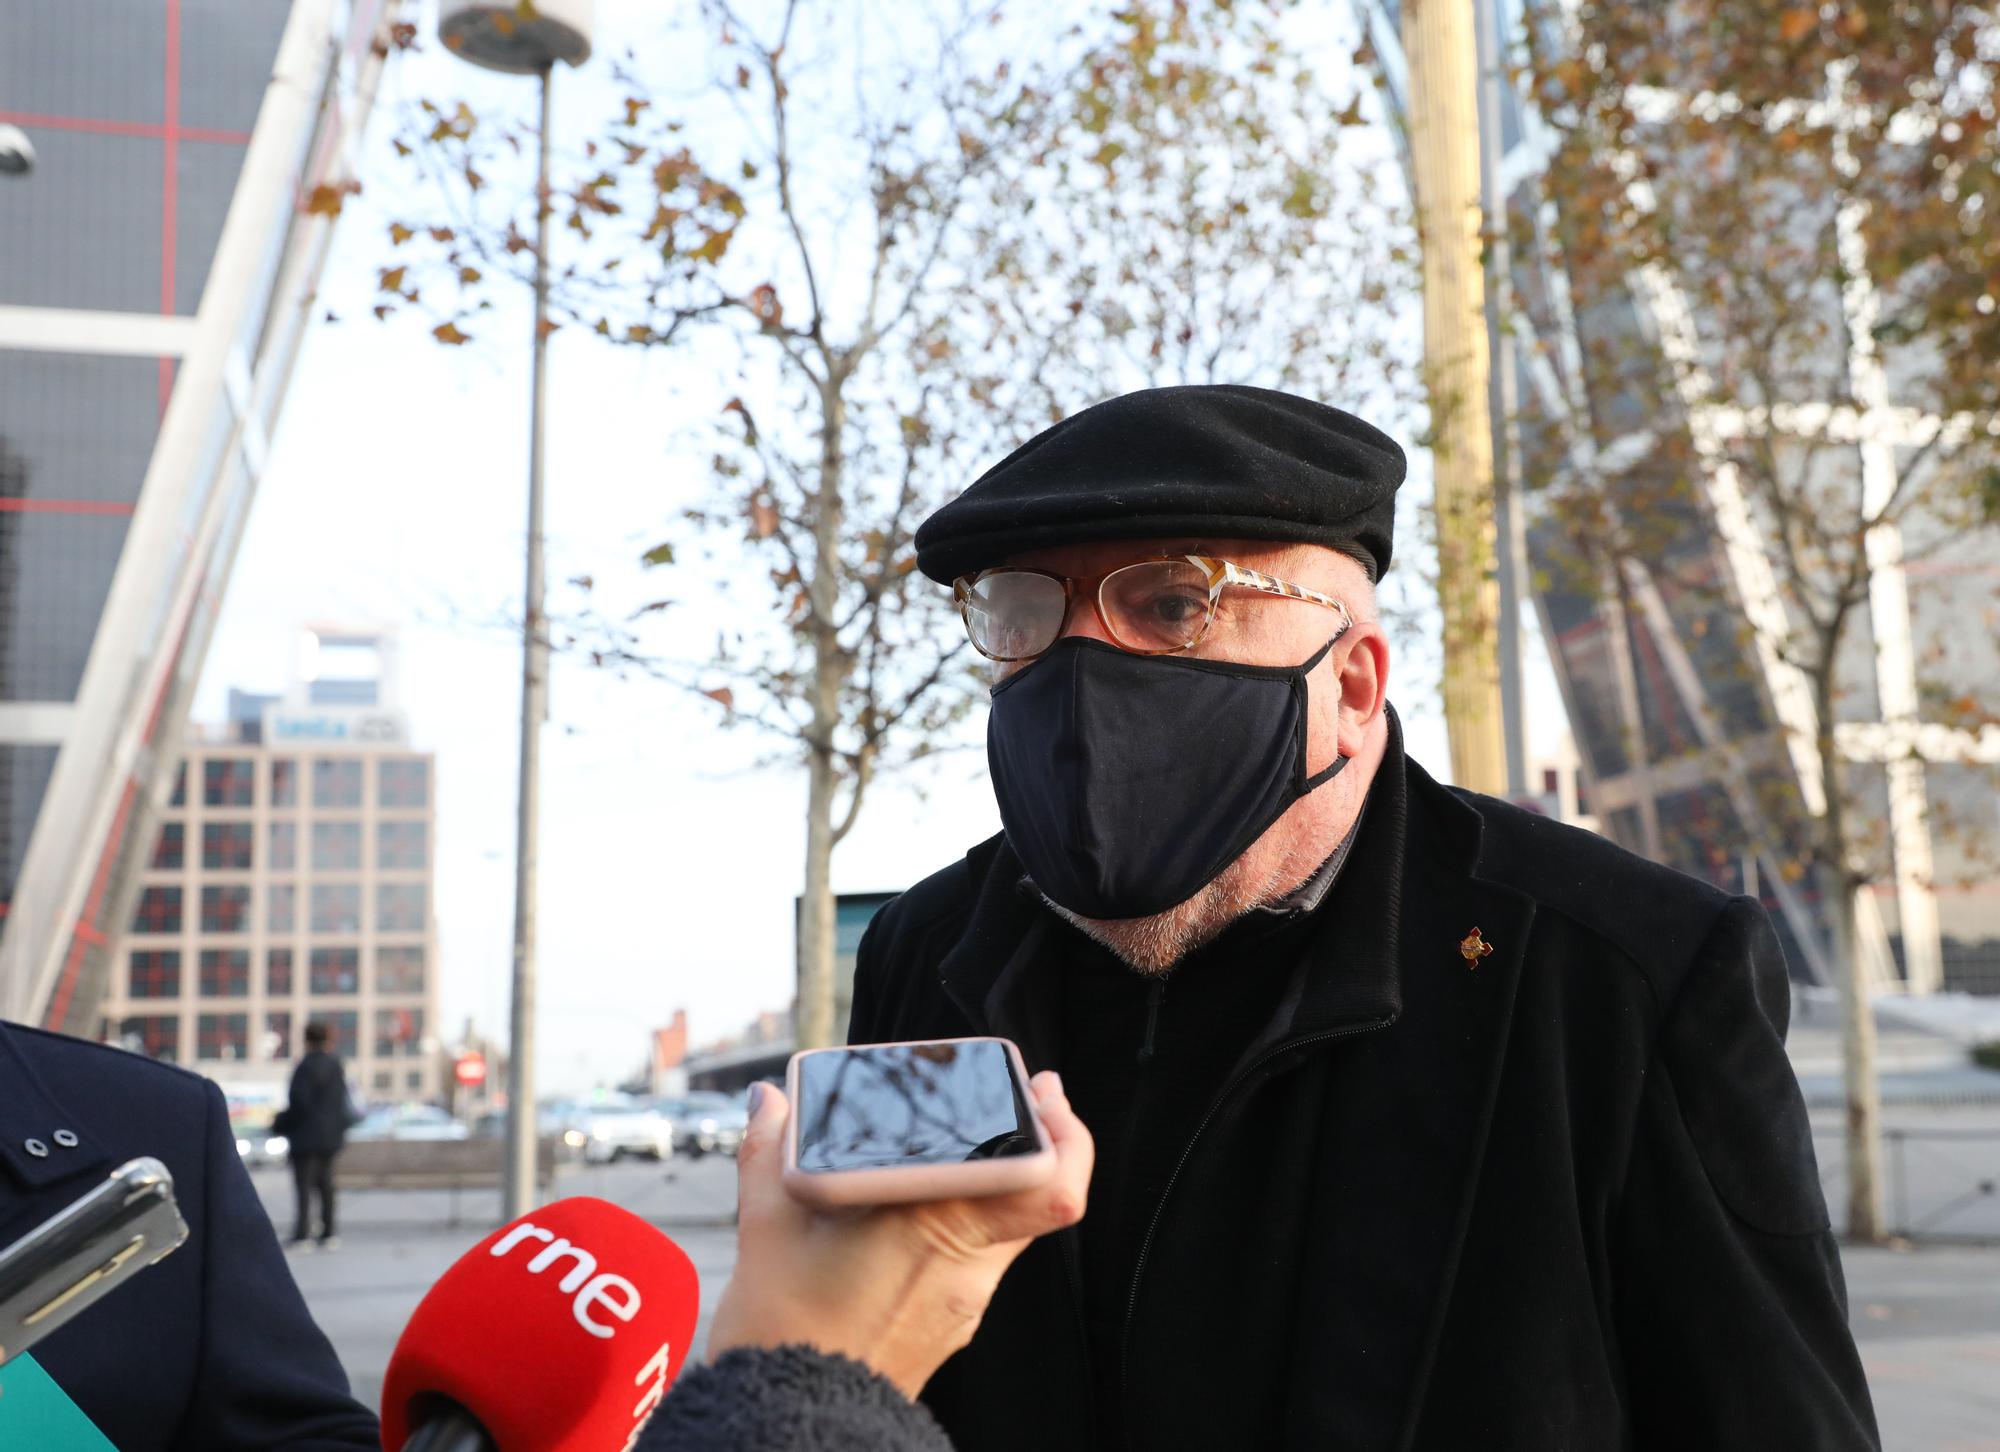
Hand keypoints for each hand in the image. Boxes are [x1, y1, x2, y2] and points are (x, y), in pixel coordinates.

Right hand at [706, 1069, 1092, 1399]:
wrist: (789, 1421)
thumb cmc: (783, 1330)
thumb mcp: (766, 1226)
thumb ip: (769, 1149)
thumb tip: (767, 1100)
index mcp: (937, 1225)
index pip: (1047, 1184)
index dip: (1064, 1132)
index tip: (1044, 1092)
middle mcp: (968, 1266)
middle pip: (1041, 1198)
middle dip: (1040, 1142)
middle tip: (1026, 1099)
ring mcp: (965, 1302)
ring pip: (1010, 1229)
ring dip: (1000, 1185)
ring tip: (963, 1147)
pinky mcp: (951, 1325)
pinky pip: (980, 1261)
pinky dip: (968, 1225)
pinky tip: (923, 1209)